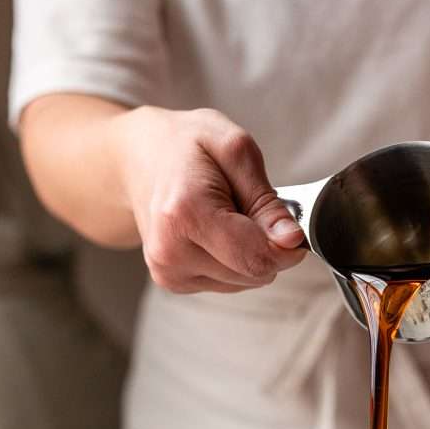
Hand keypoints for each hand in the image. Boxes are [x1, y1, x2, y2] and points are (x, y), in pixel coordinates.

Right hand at [116, 106, 305, 292]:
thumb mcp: (236, 150)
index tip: (289, 226)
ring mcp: (168, 271)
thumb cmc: (186, 146)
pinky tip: (212, 232)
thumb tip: (291, 241)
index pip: (256, 258)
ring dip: (247, 252)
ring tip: (223, 216)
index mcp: (185, 213)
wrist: (138, 158)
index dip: (285, 247)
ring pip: (244, 281)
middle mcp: (171, 251)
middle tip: (244, 207)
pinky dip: (231, 259)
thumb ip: (266, 201)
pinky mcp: (172, 282)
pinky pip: (228, 282)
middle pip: (254, 273)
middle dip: (265, 245)